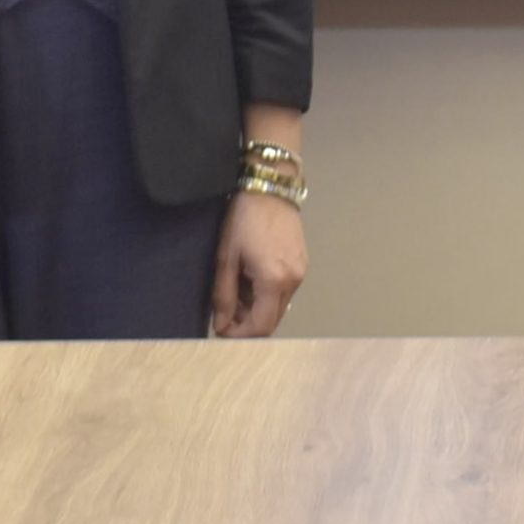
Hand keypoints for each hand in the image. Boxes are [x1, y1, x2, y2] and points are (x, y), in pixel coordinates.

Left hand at [211, 190, 306, 338]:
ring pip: (278, 307)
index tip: (220, 330)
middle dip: (247, 324)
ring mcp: (301, 272)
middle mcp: (293, 280)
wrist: (270, 187)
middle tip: (225, 313)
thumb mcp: (226, 258)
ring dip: (256, 309)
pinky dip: (266, 295)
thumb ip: (223, 296)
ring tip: (236, 292)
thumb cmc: (244, 219)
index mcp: (274, 281)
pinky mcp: (302, 263)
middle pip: (272, 321)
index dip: (239, 336)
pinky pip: (284, 291)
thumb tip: (221, 324)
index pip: (260, 327)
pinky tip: (251, 280)